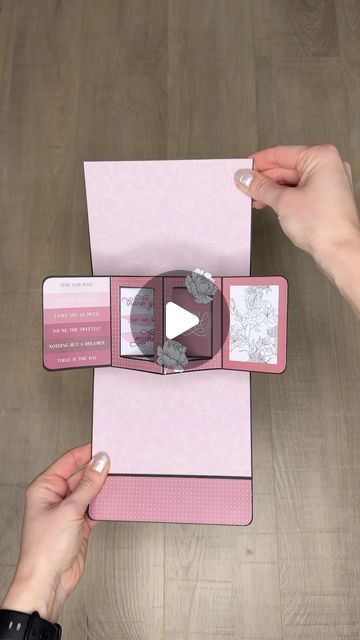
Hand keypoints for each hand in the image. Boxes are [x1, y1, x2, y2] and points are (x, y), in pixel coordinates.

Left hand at [1, 444, 109, 622]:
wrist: (49, 581)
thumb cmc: (45, 549)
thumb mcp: (70, 509)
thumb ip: (88, 485)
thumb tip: (100, 462)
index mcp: (44, 487)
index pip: (68, 461)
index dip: (86, 453)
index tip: (105, 447)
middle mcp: (54, 498)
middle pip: (80, 476)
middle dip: (97, 471)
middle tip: (117, 463)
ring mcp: (67, 512)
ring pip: (89, 492)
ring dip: (102, 488)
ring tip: (119, 479)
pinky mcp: (78, 525)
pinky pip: (94, 507)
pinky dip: (104, 504)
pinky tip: (114, 499)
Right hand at [234, 144, 359, 261]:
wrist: (339, 251)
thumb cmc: (325, 225)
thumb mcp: (283, 201)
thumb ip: (261, 186)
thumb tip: (246, 178)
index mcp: (322, 157)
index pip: (281, 153)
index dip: (258, 162)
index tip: (243, 168)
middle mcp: (329, 166)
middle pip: (286, 166)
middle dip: (264, 178)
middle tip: (245, 185)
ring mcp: (329, 183)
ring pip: (292, 180)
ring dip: (272, 189)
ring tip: (255, 198)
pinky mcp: (326, 199)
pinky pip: (300, 191)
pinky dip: (284, 197)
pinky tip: (270, 204)